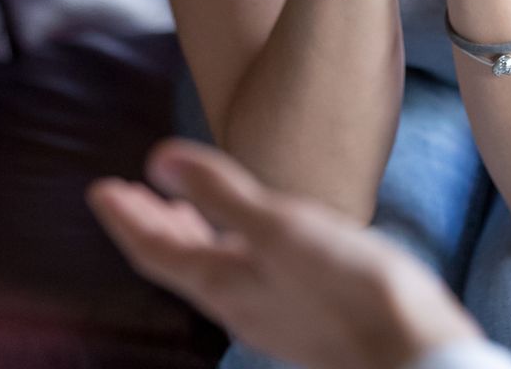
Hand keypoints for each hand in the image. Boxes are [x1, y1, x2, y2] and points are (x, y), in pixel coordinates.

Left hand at [88, 139, 479, 368]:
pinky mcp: (301, 317)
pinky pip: (243, 278)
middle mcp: (238, 305)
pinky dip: (226, 248)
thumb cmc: (352, 289)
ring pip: (210, 271)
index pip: (154, 250)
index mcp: (224, 283)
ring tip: (178, 209)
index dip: (124, 217)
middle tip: (127, 193)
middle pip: (176, 262)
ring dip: (187, 235)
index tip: (99, 187)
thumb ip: (222, 193)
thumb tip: (156, 160)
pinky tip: (251, 240)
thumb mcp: (283, 227)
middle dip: (149, 224)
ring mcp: (270, 315)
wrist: (412, 351)